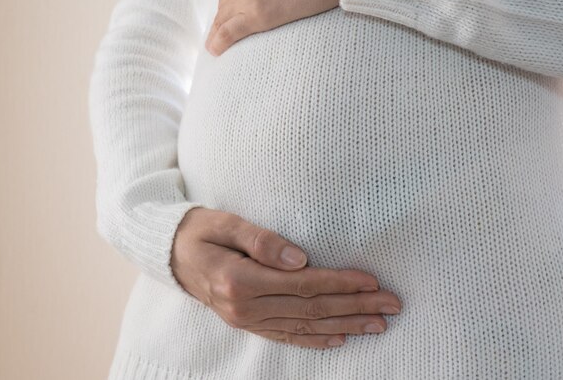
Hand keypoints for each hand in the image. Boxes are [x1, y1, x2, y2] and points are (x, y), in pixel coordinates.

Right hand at [171, 206, 401, 348]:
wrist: (170, 253)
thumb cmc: (200, 230)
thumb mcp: (225, 223)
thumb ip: (262, 240)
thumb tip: (301, 258)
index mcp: (241, 280)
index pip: (303, 285)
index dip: (341, 283)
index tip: (373, 281)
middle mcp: (245, 307)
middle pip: (311, 309)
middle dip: (355, 307)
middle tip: (392, 306)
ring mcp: (246, 320)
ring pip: (305, 326)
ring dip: (345, 325)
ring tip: (378, 325)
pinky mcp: (247, 323)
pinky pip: (286, 336)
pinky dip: (315, 340)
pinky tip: (339, 338)